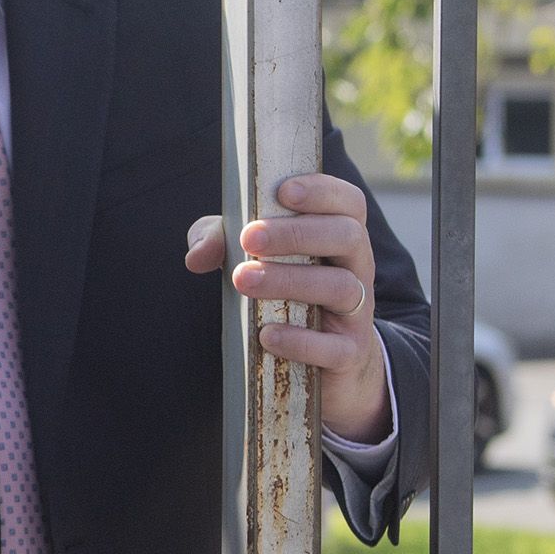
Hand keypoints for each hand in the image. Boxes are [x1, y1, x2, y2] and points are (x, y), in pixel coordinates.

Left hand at [186, 172, 391, 441]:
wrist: (327, 362)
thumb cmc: (283, 294)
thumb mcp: (251, 260)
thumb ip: (221, 244)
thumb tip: (197, 255)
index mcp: (339, 238)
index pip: (348, 203)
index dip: (323, 191)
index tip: (284, 191)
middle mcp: (357, 269)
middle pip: (346, 237)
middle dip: (296, 233)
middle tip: (249, 237)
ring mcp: (357, 312)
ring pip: (340, 287)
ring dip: (290, 280)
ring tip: (243, 280)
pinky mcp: (348, 353)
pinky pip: (334, 347)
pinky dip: (300, 340)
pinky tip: (267, 334)